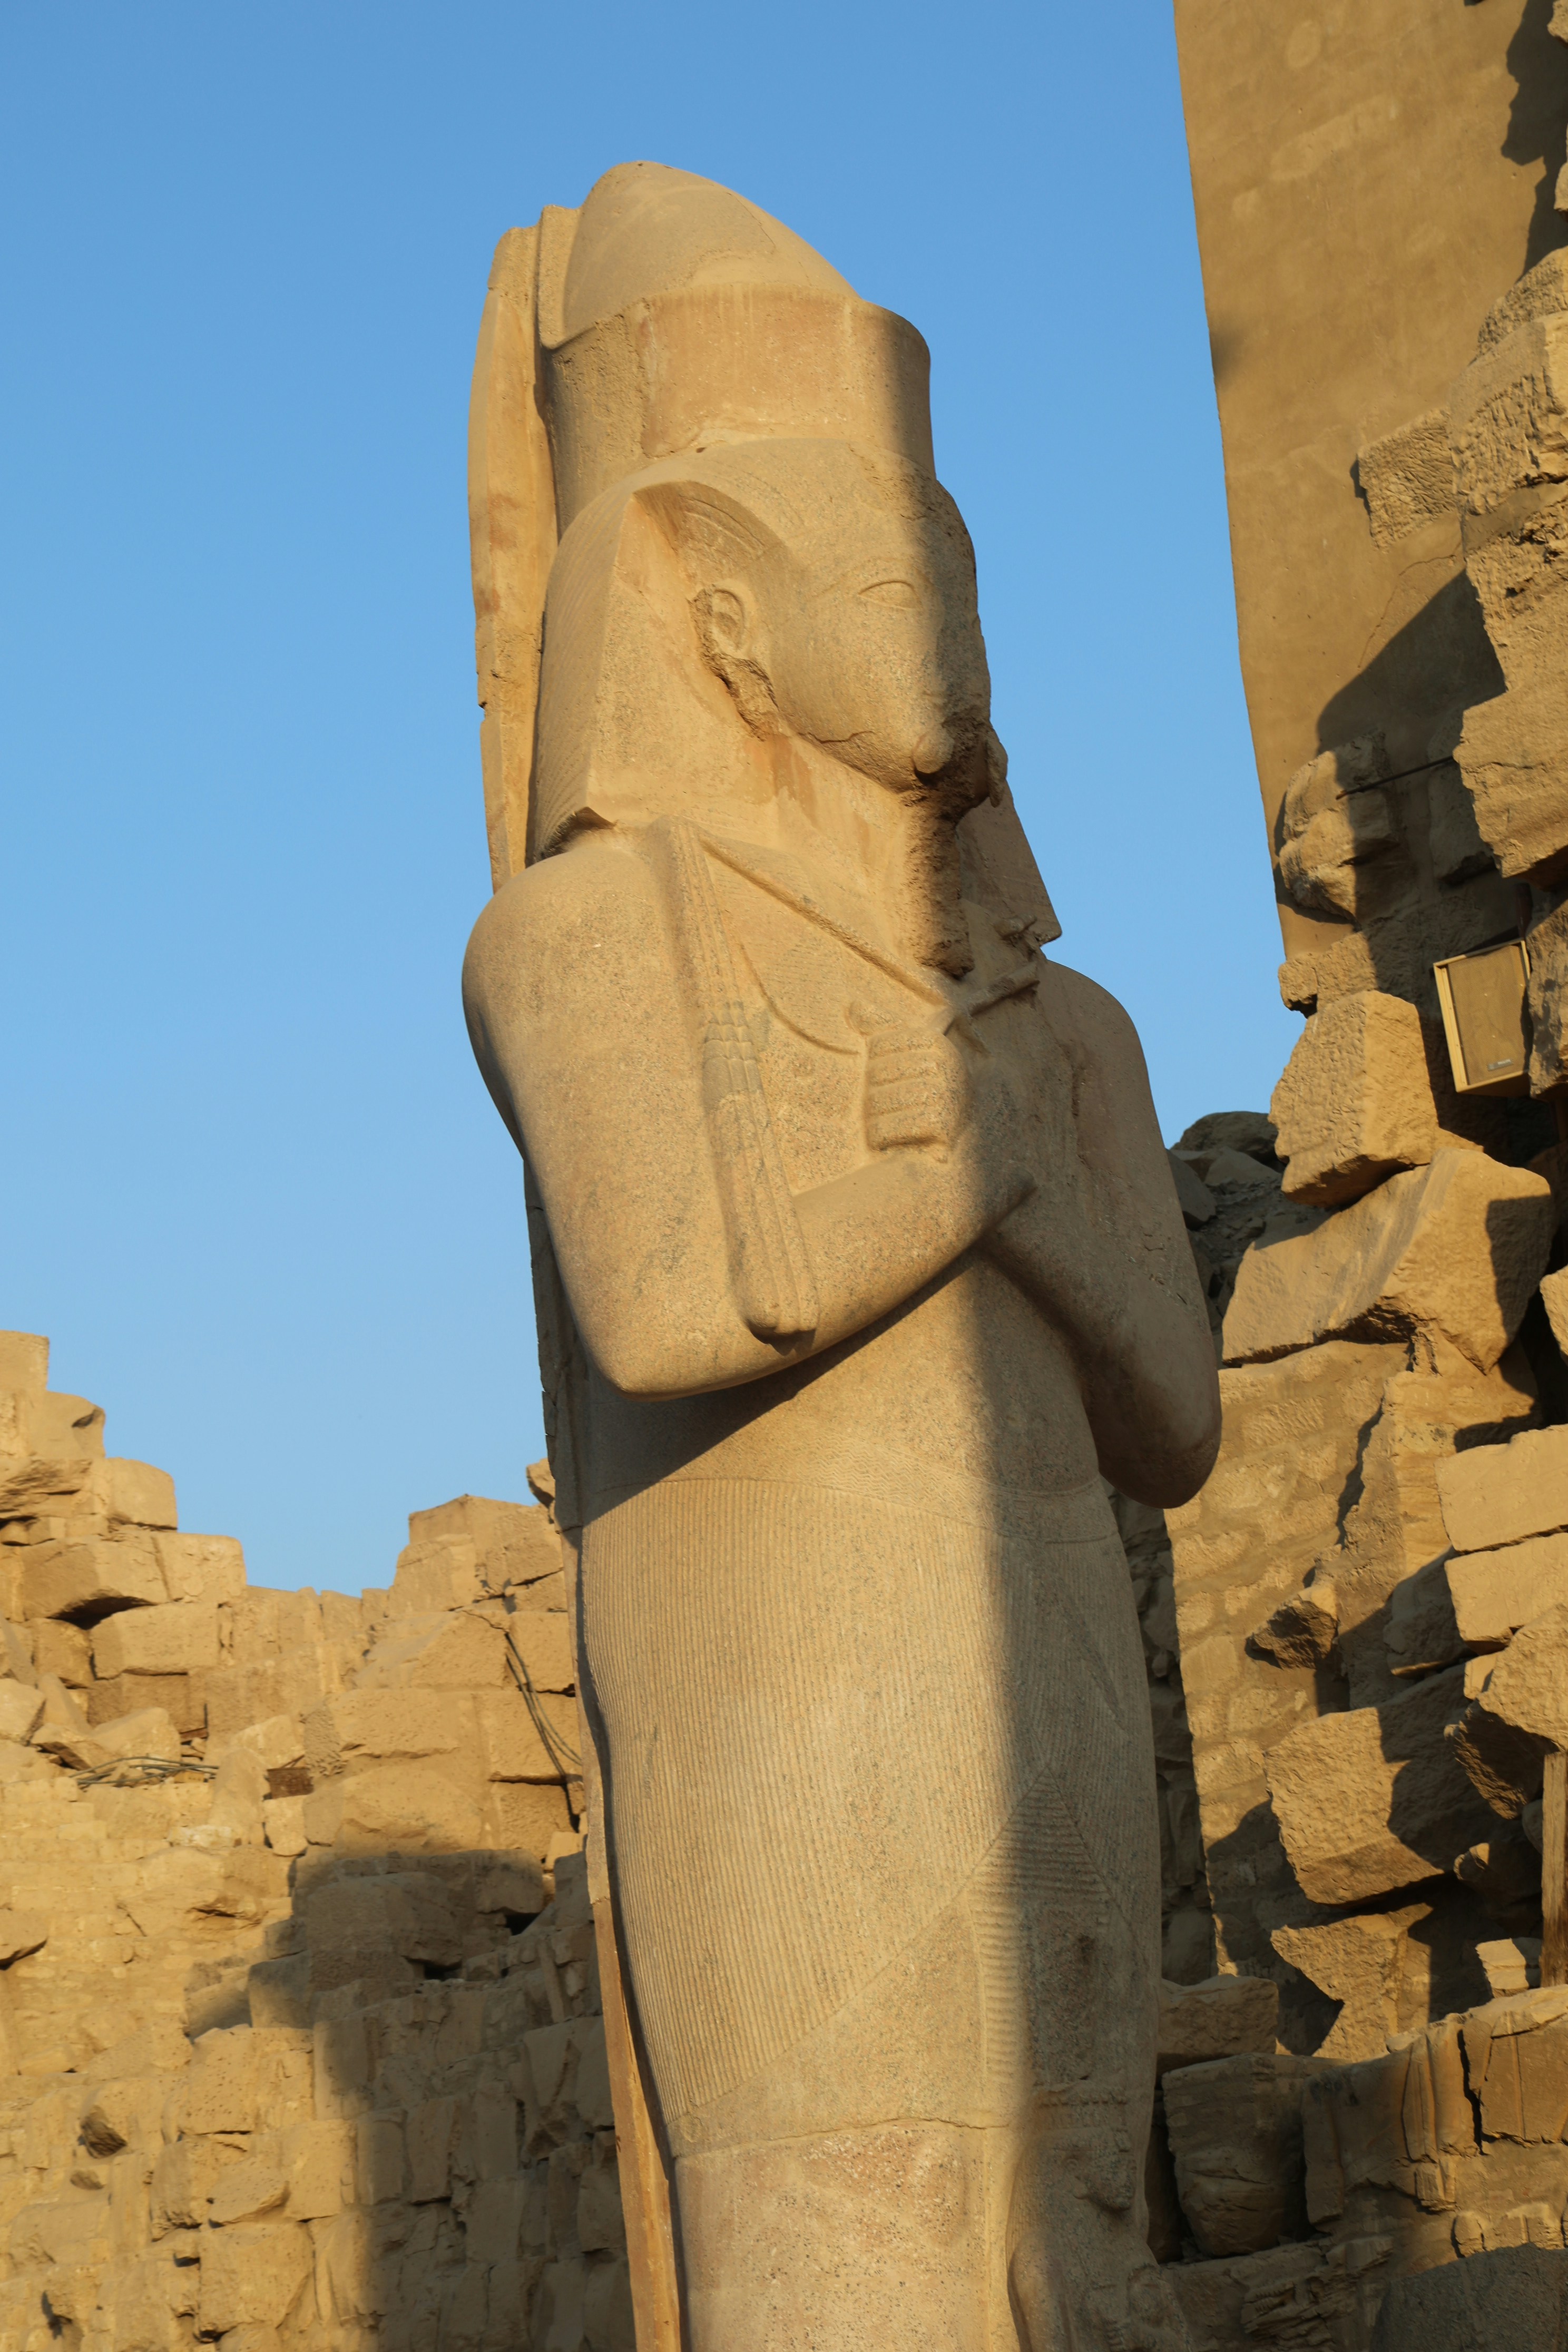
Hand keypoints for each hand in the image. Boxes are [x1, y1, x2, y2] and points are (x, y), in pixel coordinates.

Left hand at [858, 1017, 970, 1150]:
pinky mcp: (942, 1125)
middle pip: (876, 1073)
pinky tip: (892, 1140)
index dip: (875, 1066)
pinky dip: (882, 1137)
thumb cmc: (917, 1092)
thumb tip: (853, 1005)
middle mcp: (946, 1063)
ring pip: (878, 1102)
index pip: (878, 1045)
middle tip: (892, 1107)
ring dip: (876, 1118)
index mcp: (935, 1041)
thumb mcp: (903, 1055)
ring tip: (892, 1123)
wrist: (946, 1141)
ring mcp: (947, 1094)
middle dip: (874, 1094)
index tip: (894, 1080)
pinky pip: (887, 1128)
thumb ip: (880, 1028)